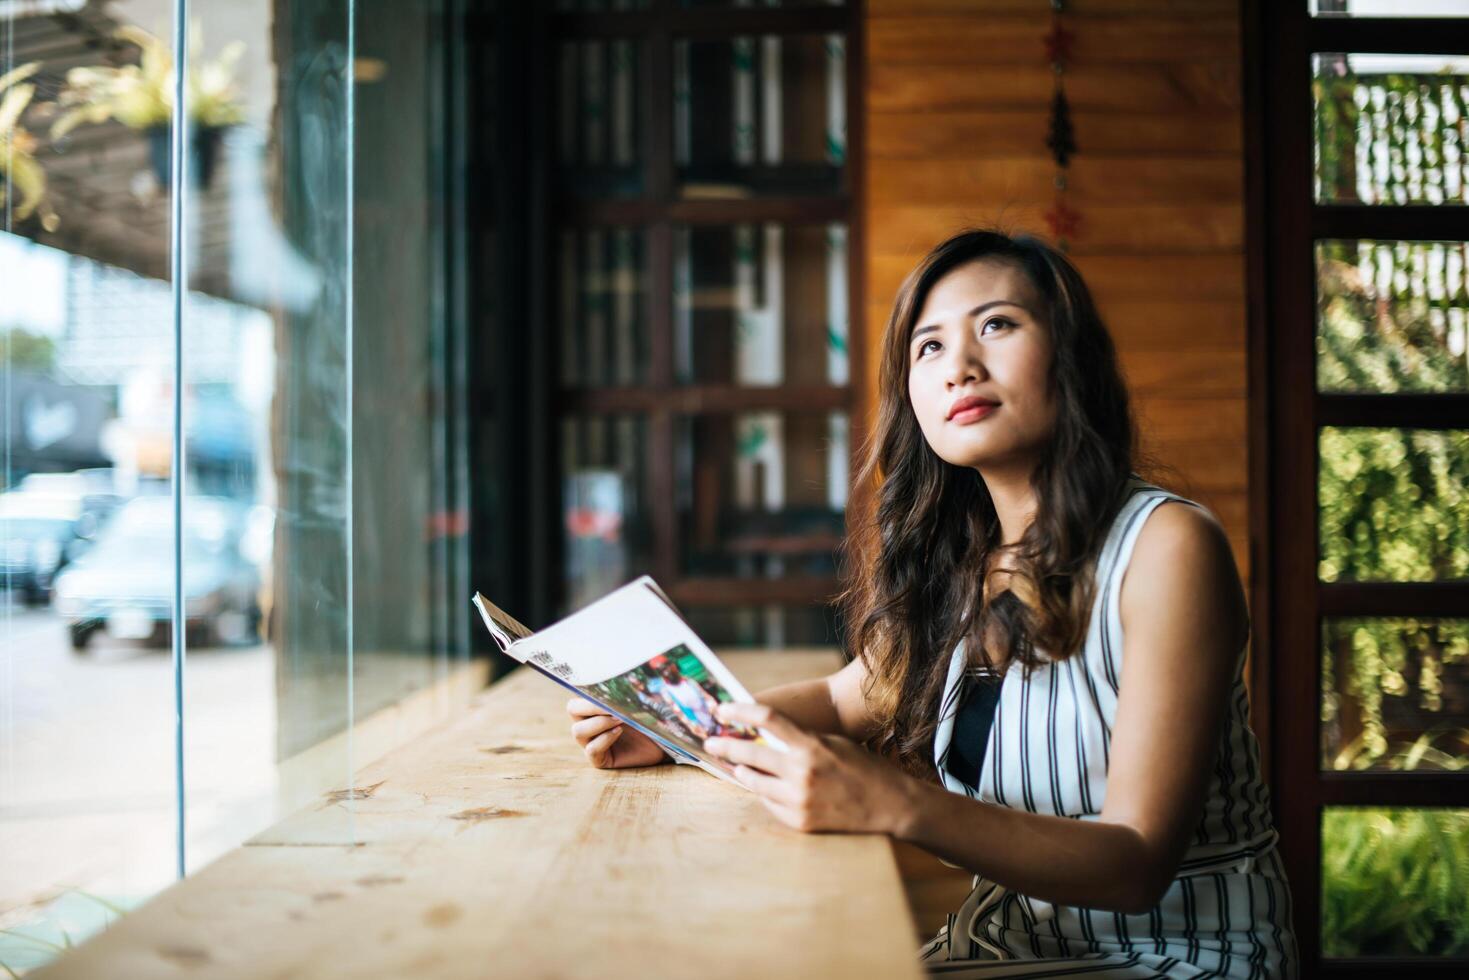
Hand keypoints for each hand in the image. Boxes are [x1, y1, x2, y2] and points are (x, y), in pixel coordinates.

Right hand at [567, 697, 669, 768]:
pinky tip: (619, 731)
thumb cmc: (648, 716)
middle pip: (572, 709)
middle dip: (591, 706)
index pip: (579, 692)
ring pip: (578, 731)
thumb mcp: (636, 700)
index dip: (587, 690)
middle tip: (612, 706)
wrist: (663, 740)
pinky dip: (604, 739)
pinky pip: (591, 750)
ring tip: (620, 719)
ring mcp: (591, 742)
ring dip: (599, 723)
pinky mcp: (600, 760)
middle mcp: (588, 723)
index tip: (606, 688)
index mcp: (593, 705)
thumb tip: (622, 676)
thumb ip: (625, 690)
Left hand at [701, 702, 918, 834]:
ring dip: (741, 772)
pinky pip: (770, 804)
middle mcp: (801, 773)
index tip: (723, 709)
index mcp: (811, 746)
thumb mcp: (833, 743)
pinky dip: (765, 793)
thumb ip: (800, 740)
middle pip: (750, 754)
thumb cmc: (863, 767)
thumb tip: (764, 735)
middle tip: (711, 742)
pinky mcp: (799, 822)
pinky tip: (763, 786)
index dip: (740, 711)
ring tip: (733, 765)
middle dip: (726, 746)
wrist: (890, 805)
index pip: (767, 720)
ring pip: (754, 783)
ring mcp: (799, 801)